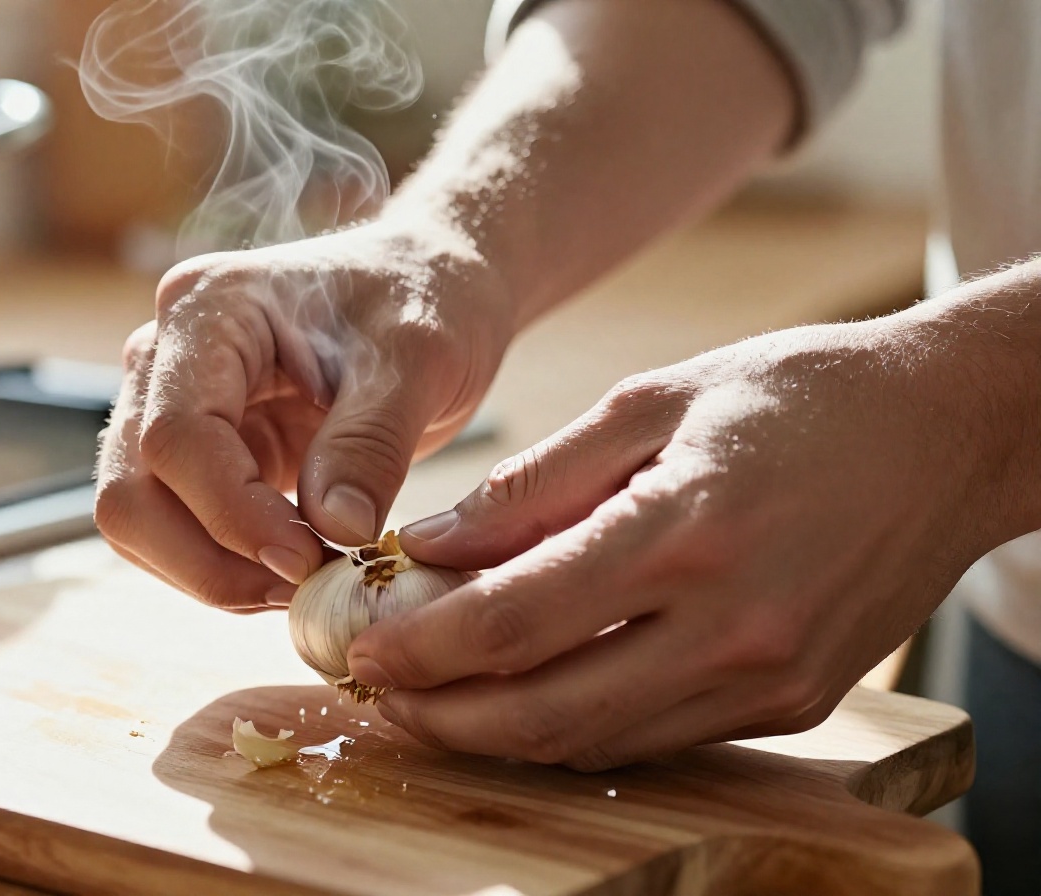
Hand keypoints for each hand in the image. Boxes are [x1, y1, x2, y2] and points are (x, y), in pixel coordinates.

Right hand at [94, 220, 509, 609]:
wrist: (428, 284)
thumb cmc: (424, 295)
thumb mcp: (418, 358)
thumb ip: (371, 441)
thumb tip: (333, 529)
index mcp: (209, 308)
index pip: (175, 433)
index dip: (230, 512)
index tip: (307, 559)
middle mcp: (165, 355)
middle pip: (130, 488)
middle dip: (207, 559)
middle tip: (301, 587)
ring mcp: (170, 405)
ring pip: (138, 520)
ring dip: (210, 573)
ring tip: (302, 583)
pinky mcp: (196, 453)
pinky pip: (175, 530)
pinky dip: (224, 566)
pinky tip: (292, 570)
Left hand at [347, 313, 1020, 769]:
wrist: (947, 430)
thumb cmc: (794, 396)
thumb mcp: (651, 402)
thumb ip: (535, 484)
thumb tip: (430, 543)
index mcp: (682, 530)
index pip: (516, 621)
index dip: (423, 647)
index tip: (360, 649)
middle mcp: (728, 624)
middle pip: (545, 711)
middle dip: (441, 716)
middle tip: (379, 694)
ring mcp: (767, 677)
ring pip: (598, 743)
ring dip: (499, 735)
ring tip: (433, 702)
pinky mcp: (795, 704)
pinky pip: (657, 738)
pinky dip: (579, 728)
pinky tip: (528, 697)